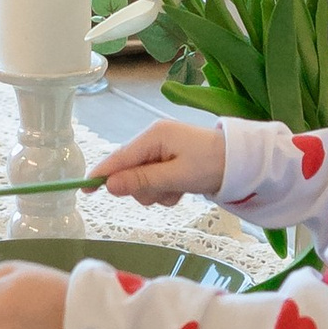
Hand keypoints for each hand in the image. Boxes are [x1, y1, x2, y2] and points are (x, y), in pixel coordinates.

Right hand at [85, 115, 228, 207]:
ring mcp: (161, 150)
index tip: (85, 190)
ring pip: (141, 181)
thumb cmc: (212, 165)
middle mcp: (153, 139)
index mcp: (153, 136)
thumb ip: (142, 181)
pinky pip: (154, 181)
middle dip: (143, 188)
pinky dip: (165, 190)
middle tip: (165, 192)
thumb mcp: (176, 176)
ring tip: (179, 189)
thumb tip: (109, 186)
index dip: (101, 174)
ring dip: (156, 192)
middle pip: (128, 171)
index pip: (118, 158)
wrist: (242, 163)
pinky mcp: (168, 160)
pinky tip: (182, 188)